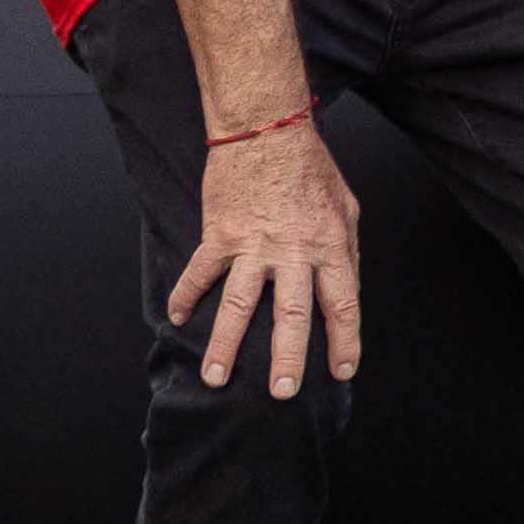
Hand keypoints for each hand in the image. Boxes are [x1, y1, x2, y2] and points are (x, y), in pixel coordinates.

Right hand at [171, 117, 365, 395]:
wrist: (269, 131)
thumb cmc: (311, 169)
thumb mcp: (348, 208)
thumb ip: (346, 250)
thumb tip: (345, 288)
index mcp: (331, 245)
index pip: (343, 303)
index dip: (345, 339)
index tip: (342, 371)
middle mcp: (294, 250)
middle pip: (292, 313)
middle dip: (286, 356)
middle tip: (280, 392)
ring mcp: (253, 244)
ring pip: (239, 303)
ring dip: (226, 344)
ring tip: (216, 377)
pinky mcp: (219, 233)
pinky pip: (200, 272)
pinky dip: (185, 296)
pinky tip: (176, 318)